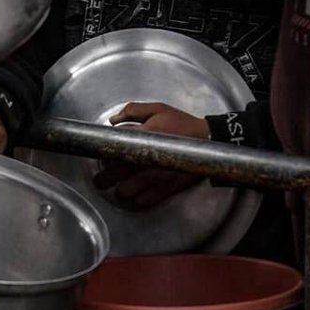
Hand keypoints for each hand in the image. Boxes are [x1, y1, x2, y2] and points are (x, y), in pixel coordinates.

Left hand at [93, 101, 209, 210]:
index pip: (112, 149)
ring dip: (121, 190)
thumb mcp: (157, 108)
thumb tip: (113, 120)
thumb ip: (132, 111)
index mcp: (141, 138)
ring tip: (119, 187)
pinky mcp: (166, 188)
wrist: (208, 140)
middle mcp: (145, 159)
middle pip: (115, 173)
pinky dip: (137, 200)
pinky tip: (136, 194)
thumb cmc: (182, 123)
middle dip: (104, 178)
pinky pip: (145, 200)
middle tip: (101, 179)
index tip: (101, 158)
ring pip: (126, 190)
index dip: (103, 156)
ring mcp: (155, 176)